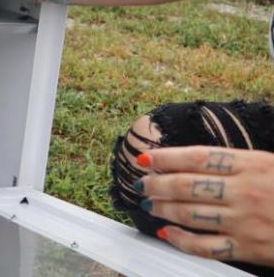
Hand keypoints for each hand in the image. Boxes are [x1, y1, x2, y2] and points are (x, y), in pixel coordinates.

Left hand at [135, 146, 273, 266]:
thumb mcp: (268, 163)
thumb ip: (233, 162)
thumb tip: (188, 161)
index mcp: (252, 164)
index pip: (198, 157)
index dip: (166, 157)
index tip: (145, 159)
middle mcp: (246, 190)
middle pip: (187, 185)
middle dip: (157, 184)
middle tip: (142, 184)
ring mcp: (246, 221)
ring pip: (191, 214)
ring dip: (163, 208)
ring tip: (149, 203)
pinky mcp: (250, 247)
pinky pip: (206, 246)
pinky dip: (181, 240)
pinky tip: (167, 233)